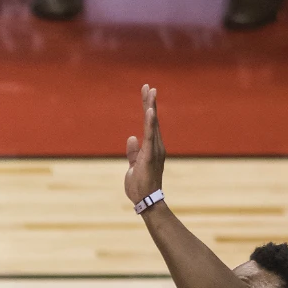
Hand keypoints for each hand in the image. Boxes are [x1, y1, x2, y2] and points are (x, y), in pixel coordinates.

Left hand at [124, 85, 166, 204]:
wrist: (146, 201)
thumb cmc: (140, 186)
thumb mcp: (132, 166)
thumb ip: (133, 152)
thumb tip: (131, 137)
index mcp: (151, 148)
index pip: (149, 125)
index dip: (147, 109)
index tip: (146, 93)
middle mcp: (156, 146)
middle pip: (152, 120)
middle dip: (150, 102)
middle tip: (148, 86)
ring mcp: (155, 150)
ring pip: (153, 125)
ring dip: (151, 108)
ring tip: (150, 92)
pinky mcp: (150, 155)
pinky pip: (151, 136)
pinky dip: (150, 123)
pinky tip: (150, 111)